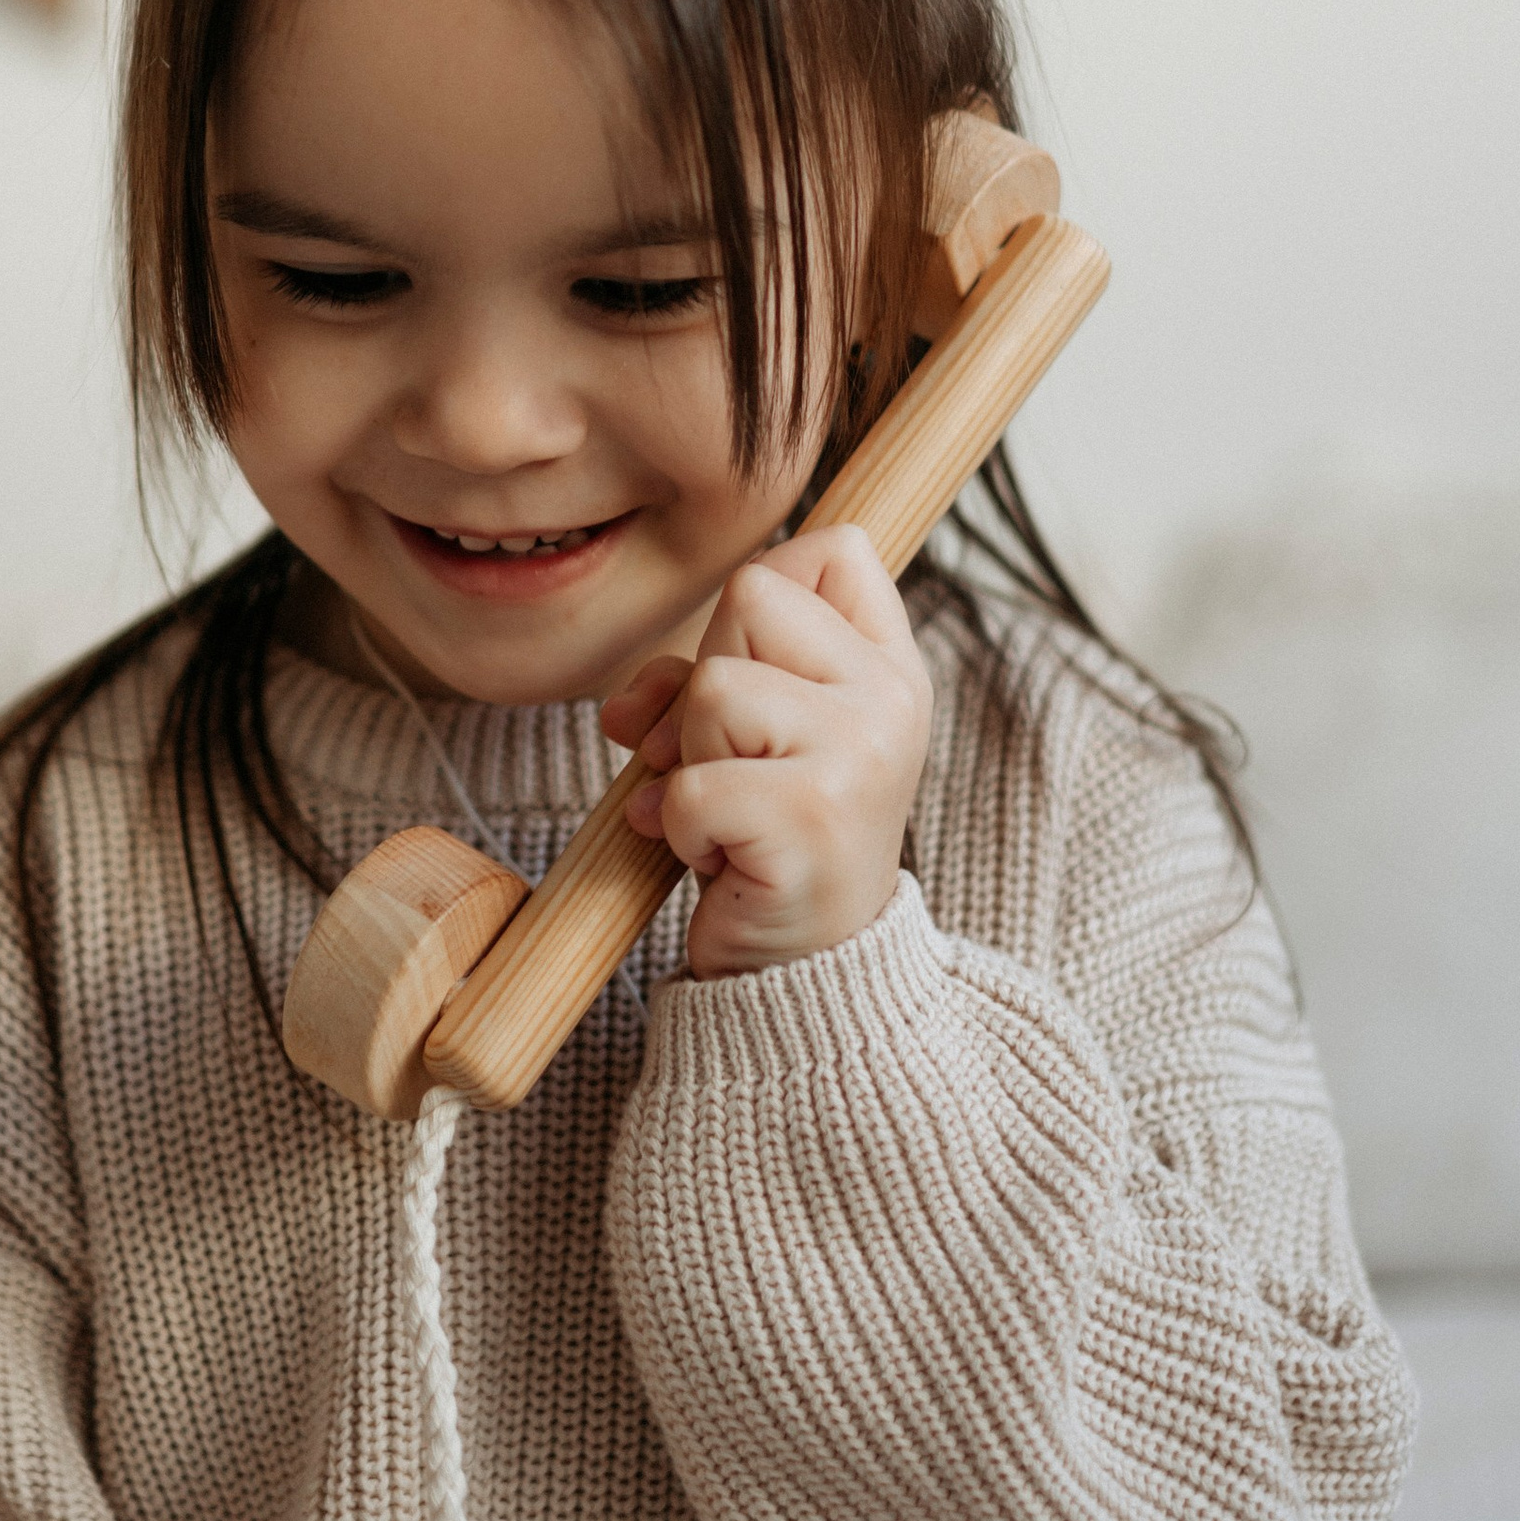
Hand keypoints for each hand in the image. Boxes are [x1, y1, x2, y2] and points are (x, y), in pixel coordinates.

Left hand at [599, 525, 932, 979]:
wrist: (805, 973)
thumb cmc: (770, 838)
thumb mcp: (754, 735)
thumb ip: (703, 673)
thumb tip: (627, 706)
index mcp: (891, 667)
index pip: (835, 547)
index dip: (766, 596)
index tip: (765, 675)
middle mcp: (891, 699)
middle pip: (751, 595)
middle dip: (708, 685)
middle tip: (738, 765)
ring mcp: (859, 755)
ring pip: (713, 687)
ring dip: (690, 760)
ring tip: (729, 814)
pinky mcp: (810, 818)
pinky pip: (692, 784)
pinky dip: (681, 828)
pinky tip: (722, 858)